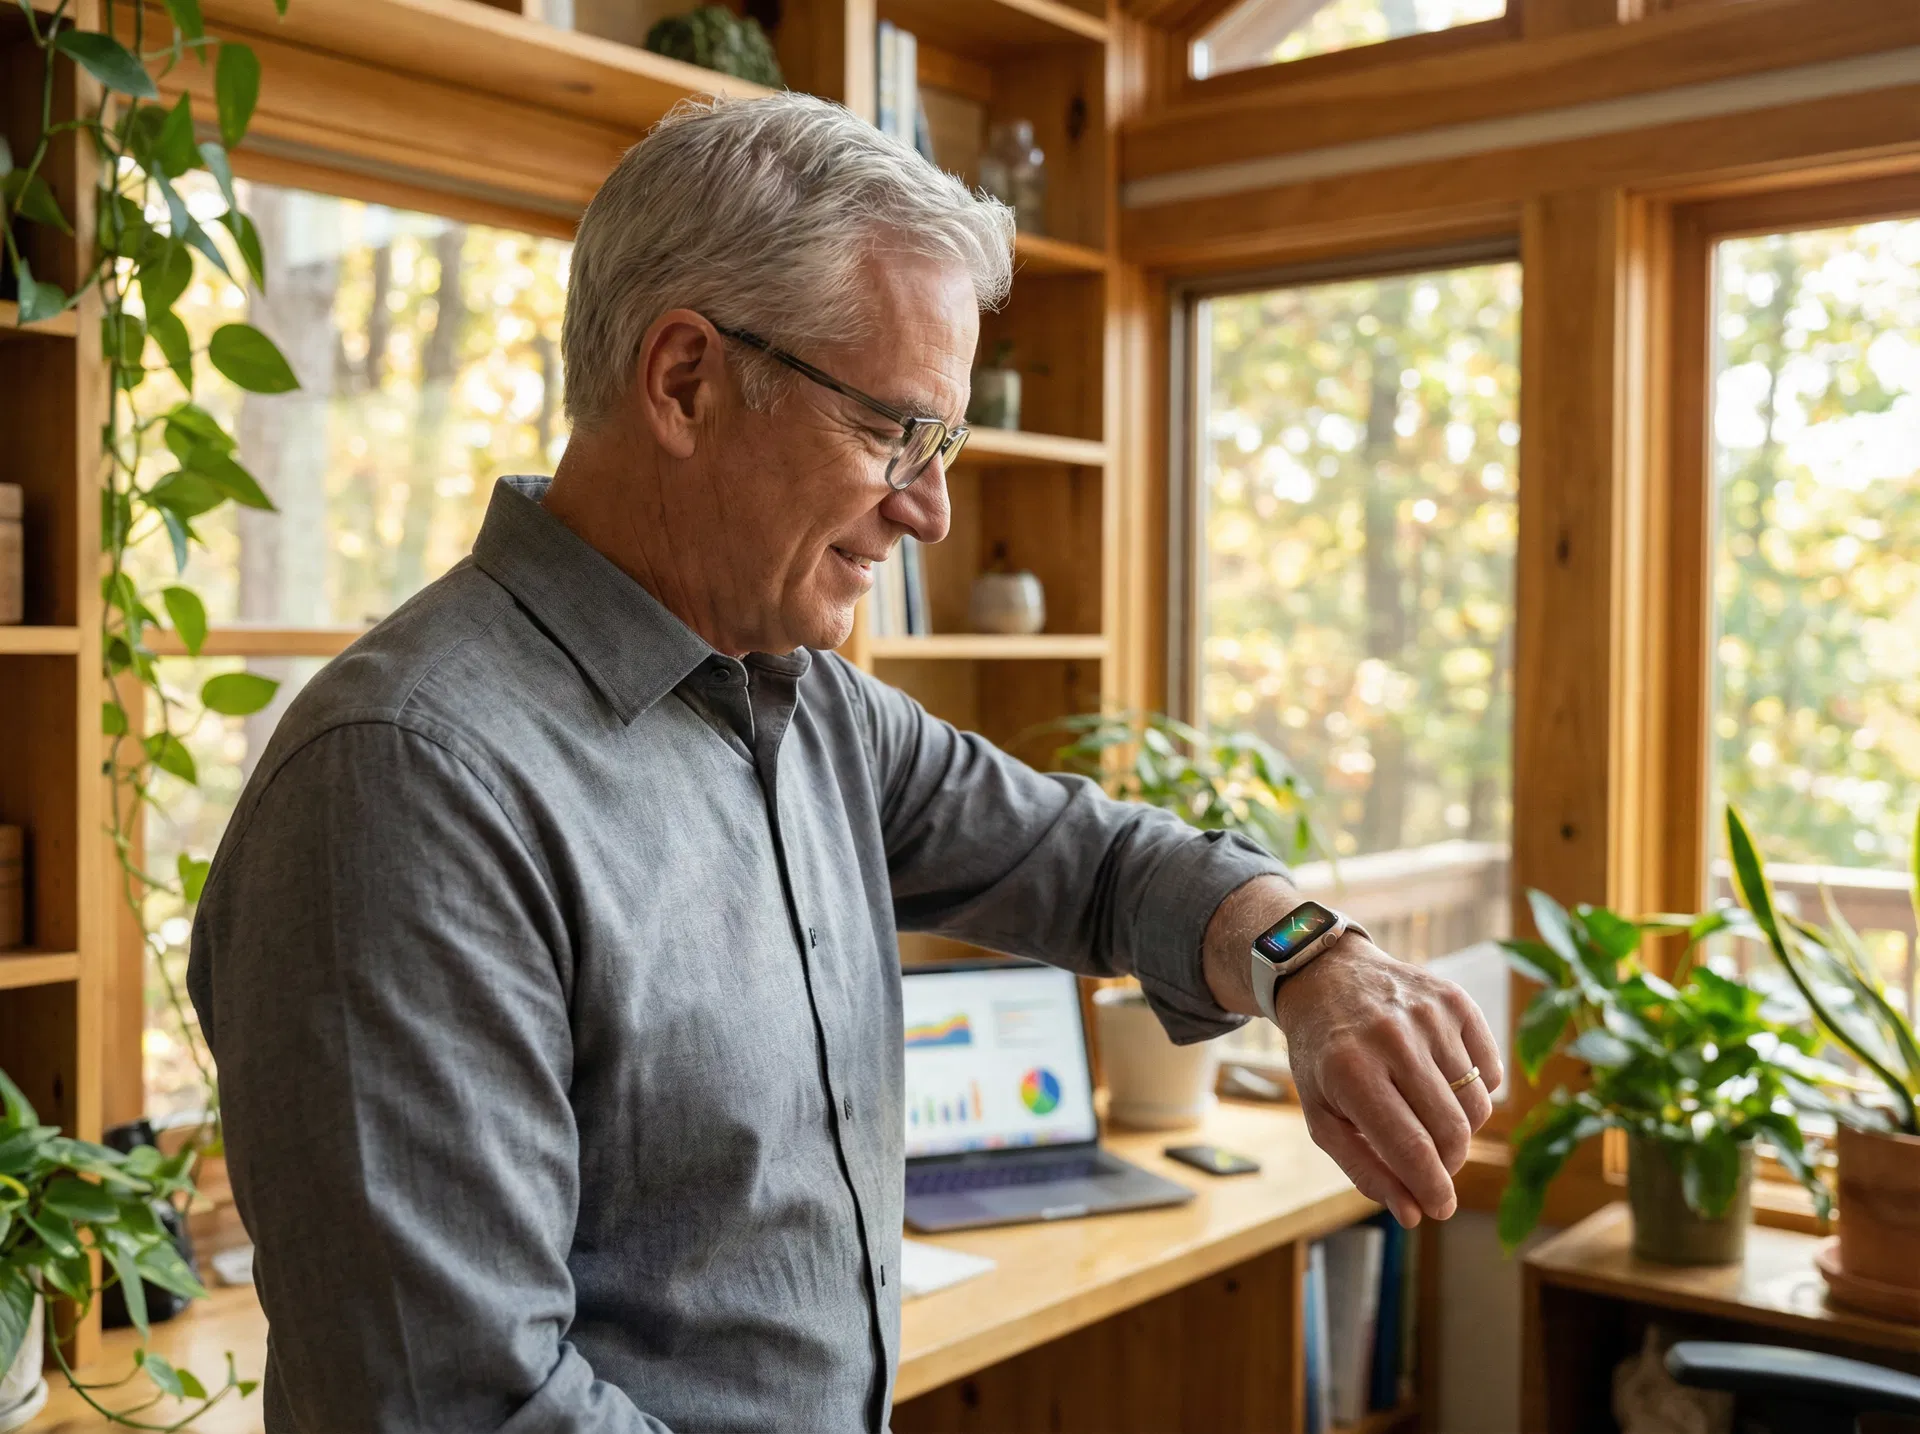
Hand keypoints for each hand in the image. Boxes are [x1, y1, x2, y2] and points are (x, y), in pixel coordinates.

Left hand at [1274, 935, 1502, 1226]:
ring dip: (1461, 1128)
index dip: (1434, 1190)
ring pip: (1479, 1105)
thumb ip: (1364, 1169)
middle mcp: (1392, 1038)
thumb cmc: (1324, 1059)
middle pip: (1452, 1131)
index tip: (1440, 1209)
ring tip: (1428, 1117)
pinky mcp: (1455, 1000)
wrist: (1325, 977)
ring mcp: (1429, 1015)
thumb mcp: (1322, 1115)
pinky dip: (1476, 1089)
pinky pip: (1491, 1070)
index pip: (1412, 1148)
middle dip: (1448, 1164)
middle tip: (1430, 1165)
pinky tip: (1442, 1081)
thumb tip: (1414, 1214)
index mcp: (1351, 1072)